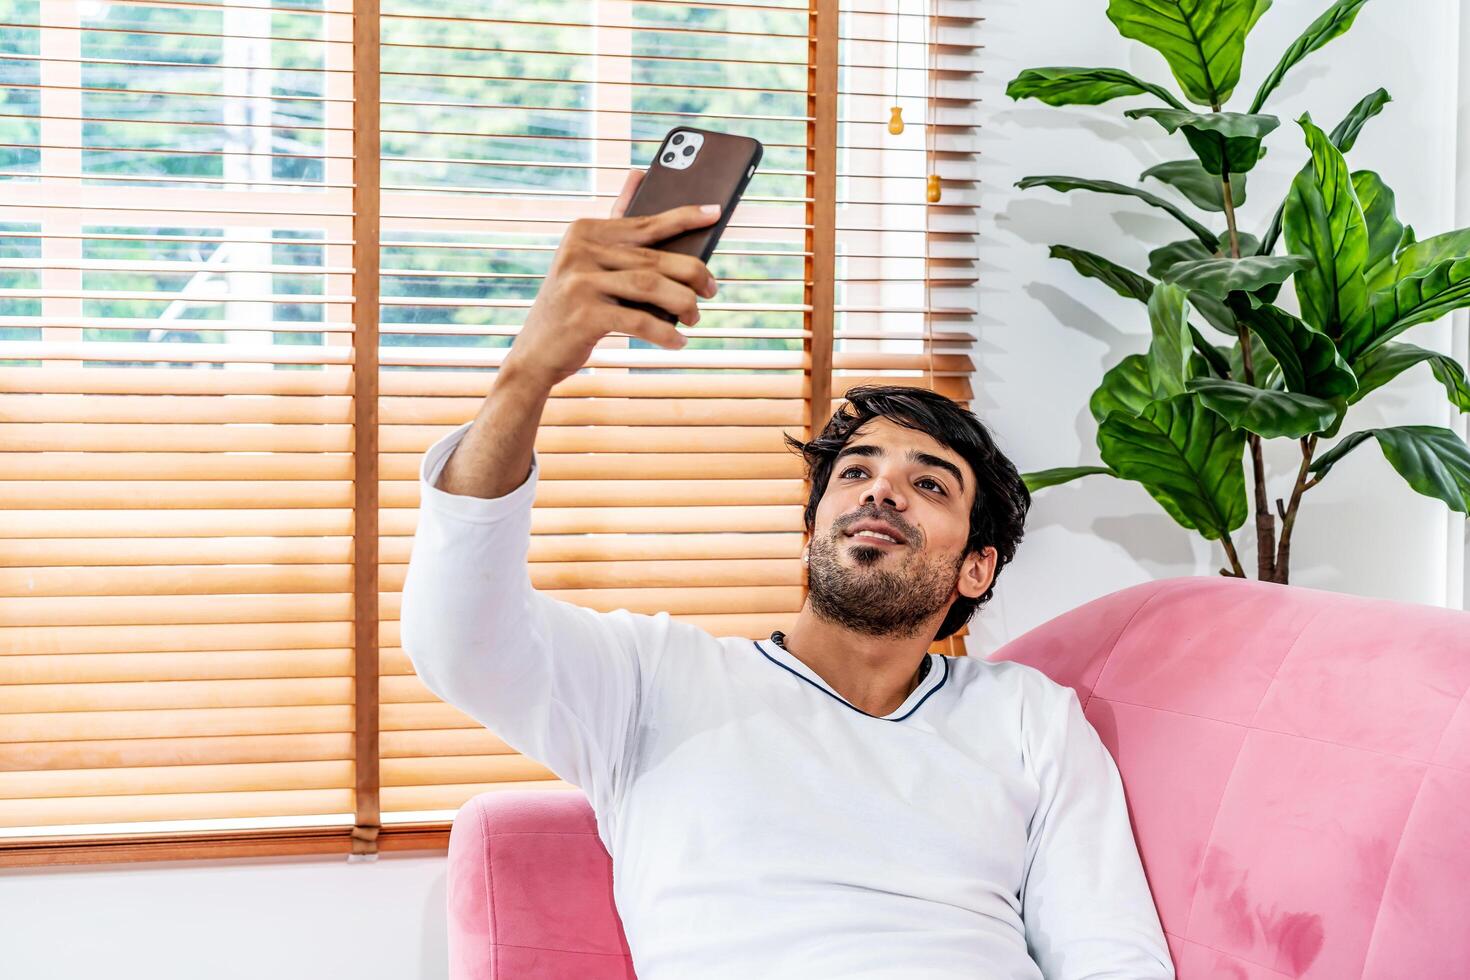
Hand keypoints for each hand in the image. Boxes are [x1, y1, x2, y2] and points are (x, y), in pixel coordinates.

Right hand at [501, 169, 721, 390]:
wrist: (535, 354)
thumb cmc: (573, 308)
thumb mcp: (588, 265)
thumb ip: (614, 228)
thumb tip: (637, 175)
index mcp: (583, 231)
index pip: (644, 223)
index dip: (683, 217)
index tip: (715, 211)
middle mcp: (579, 251)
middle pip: (654, 258)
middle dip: (692, 274)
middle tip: (711, 289)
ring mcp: (579, 281)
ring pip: (652, 286)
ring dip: (683, 303)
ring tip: (695, 317)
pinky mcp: (584, 314)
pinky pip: (639, 320)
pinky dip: (665, 333)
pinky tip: (677, 342)